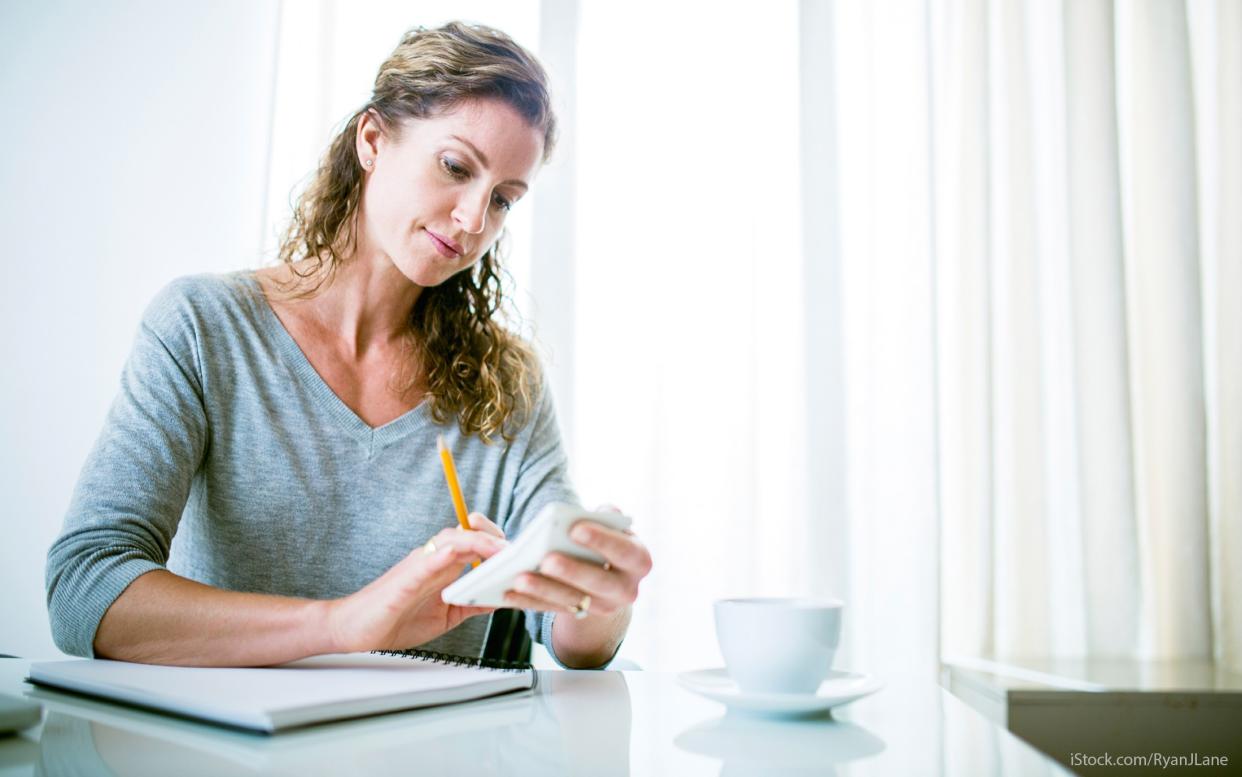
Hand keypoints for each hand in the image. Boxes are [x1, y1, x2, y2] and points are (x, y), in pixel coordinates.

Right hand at [326, 514, 506, 652]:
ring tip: (501, 551)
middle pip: (468, 533)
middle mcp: (433, 558)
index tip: (519, 555)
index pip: (475, 542)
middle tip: (517, 551)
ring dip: (479, 541)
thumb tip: (502, 597)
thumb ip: (471, 603)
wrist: (356, 630)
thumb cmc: (396, 619)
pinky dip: (447, 553)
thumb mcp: (446, 614)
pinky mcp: (407, 576)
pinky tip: (462, 554)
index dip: (497, 543)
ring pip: (452, 538)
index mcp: (443, 566)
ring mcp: (420, 564)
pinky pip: (429, 559)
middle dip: (494, 535)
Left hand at [503, 506, 651, 618]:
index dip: (602, 541)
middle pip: (599, 583)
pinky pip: (553, 610)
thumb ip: (607, 517)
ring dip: (545, 590)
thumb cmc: (607, 540)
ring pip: (574, 601)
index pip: (625, 551)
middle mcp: (627, 589)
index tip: (575, 528)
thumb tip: (596, 513)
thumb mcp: (612, 527)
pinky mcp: (580, 616)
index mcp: (639, 561)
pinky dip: (531, 601)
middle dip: (571, 571)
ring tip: (520, 576)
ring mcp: (604, 607)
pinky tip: (510, 591)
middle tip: (546, 558)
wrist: (608, 574)